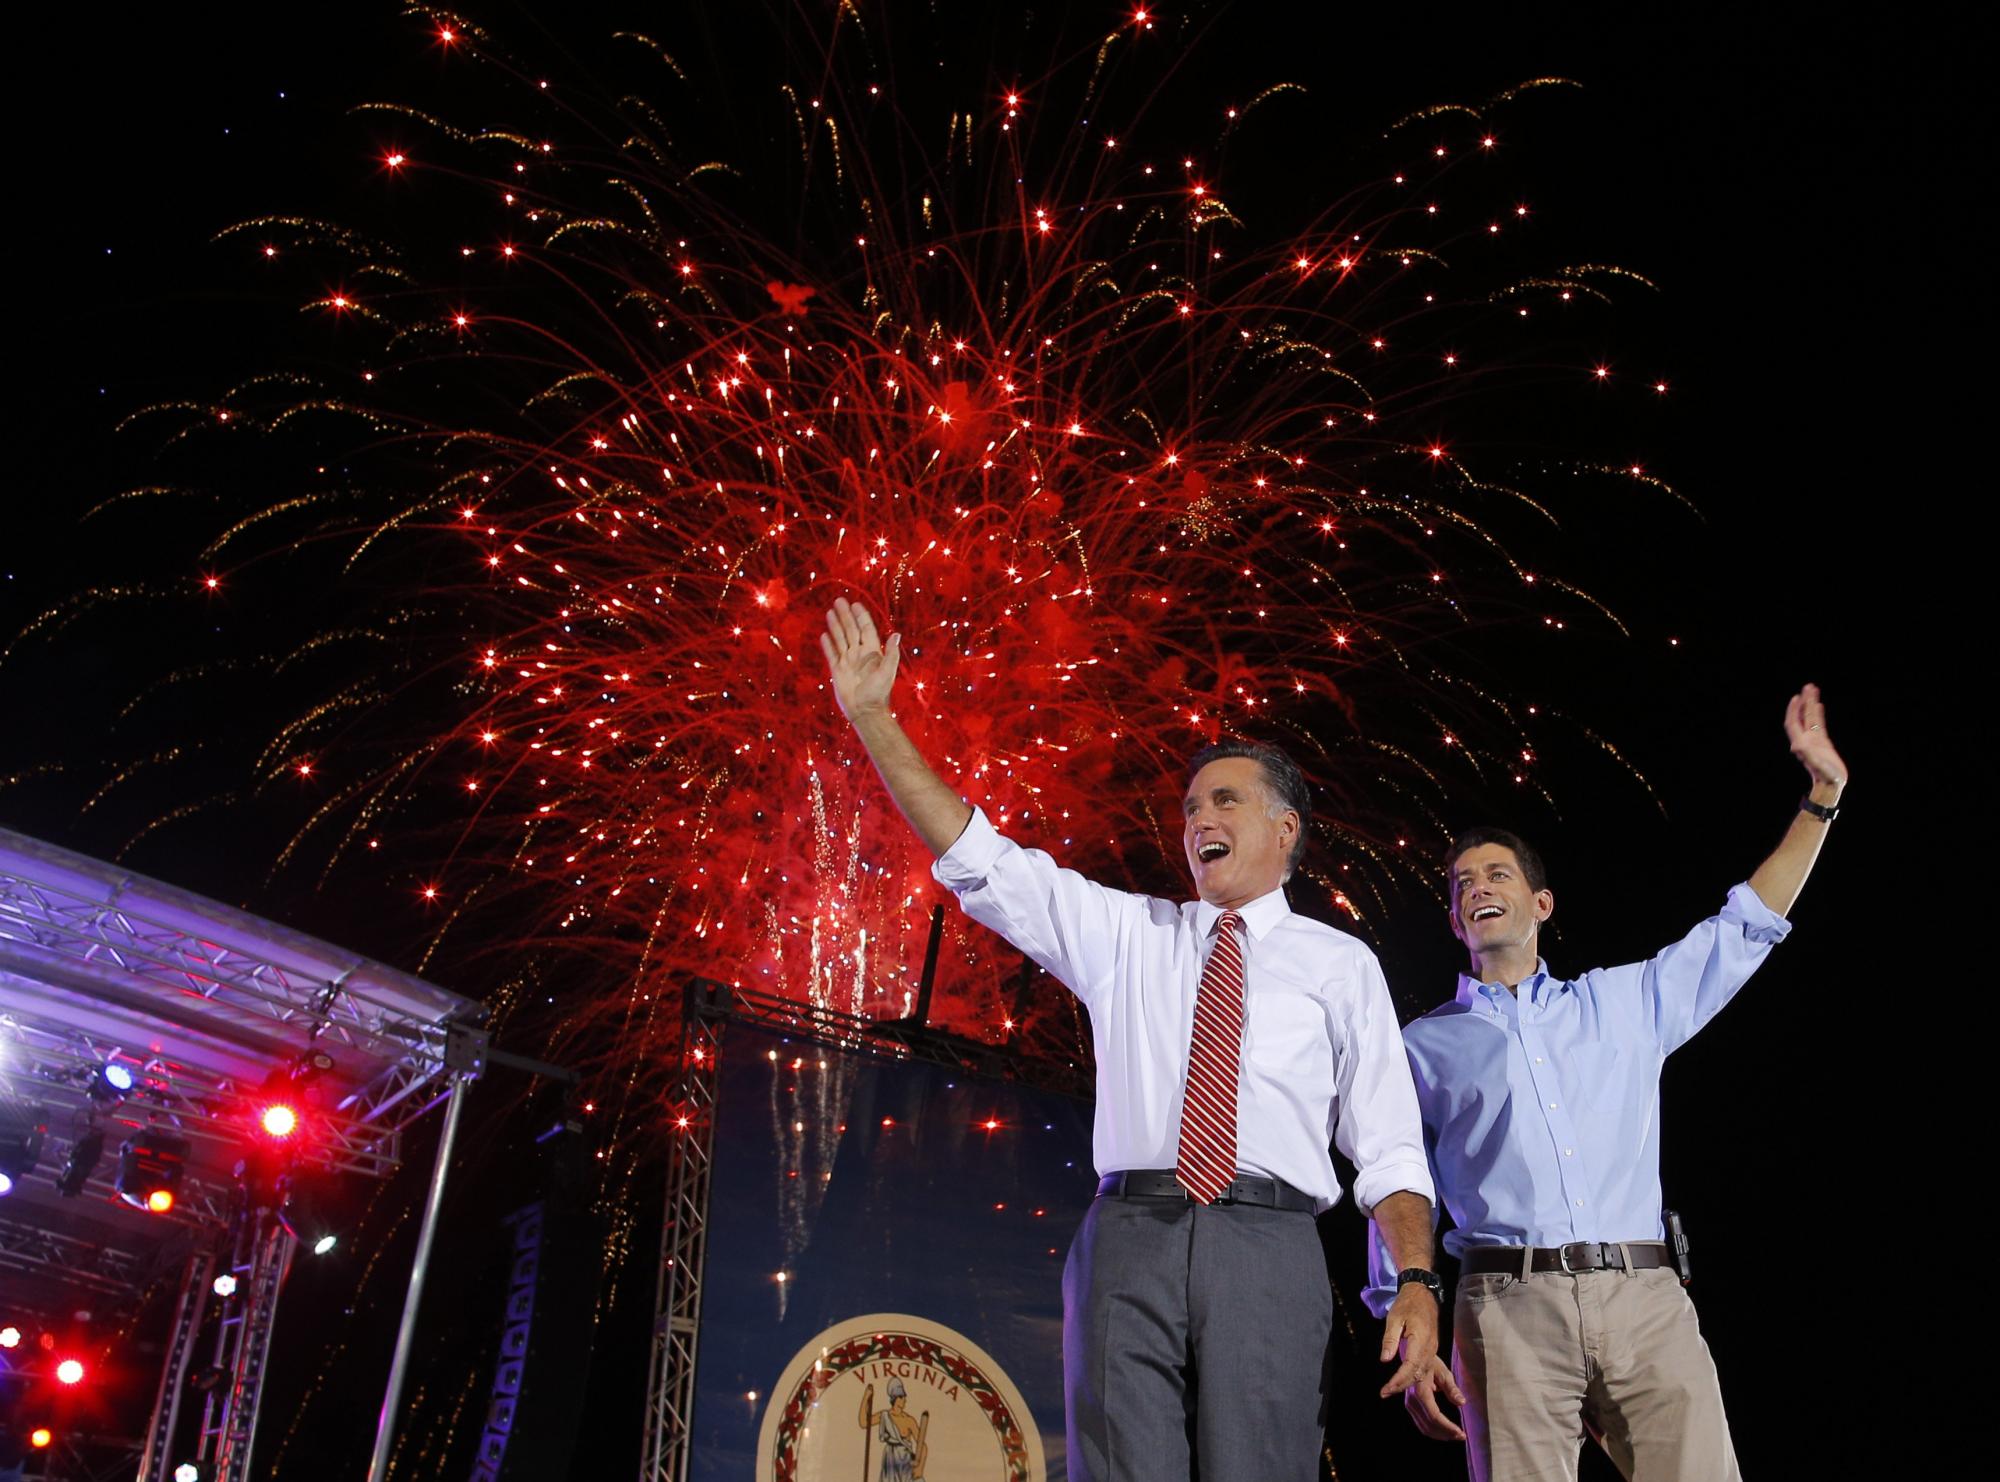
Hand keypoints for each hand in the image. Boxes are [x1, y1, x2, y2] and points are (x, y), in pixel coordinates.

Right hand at [819, 597, 900, 721]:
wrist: (865, 711)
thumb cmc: (878, 693)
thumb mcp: (887, 672)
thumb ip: (891, 654)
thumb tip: (896, 634)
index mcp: (872, 652)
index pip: (865, 629)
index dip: (861, 616)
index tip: (855, 604)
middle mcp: (859, 654)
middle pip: (851, 630)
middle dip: (845, 616)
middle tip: (839, 601)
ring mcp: (848, 662)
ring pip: (840, 639)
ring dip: (835, 626)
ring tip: (830, 612)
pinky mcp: (837, 671)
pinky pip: (831, 654)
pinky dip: (828, 645)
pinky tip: (824, 635)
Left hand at [1377, 1282, 1439, 1396]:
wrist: (1423, 1294)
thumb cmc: (1407, 1304)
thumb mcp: (1394, 1317)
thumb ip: (1390, 1339)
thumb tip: (1384, 1360)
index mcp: (1421, 1341)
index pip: (1410, 1367)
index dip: (1398, 1381)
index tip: (1386, 1390)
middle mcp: (1430, 1350)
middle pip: (1420, 1376)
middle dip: (1404, 1388)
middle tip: (1386, 1395)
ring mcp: (1433, 1352)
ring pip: (1426, 1376)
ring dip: (1417, 1390)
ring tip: (1402, 1396)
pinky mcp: (1431, 1352)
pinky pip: (1431, 1371)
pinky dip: (1426, 1383)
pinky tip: (1425, 1391)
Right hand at [1401, 1355, 1467, 1441]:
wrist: (1415, 1358)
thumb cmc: (1431, 1364)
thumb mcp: (1444, 1373)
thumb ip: (1452, 1389)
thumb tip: (1462, 1402)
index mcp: (1420, 1390)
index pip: (1434, 1415)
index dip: (1447, 1426)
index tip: (1461, 1433)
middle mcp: (1412, 1400)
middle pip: (1429, 1425)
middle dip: (1446, 1433)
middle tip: (1462, 1436)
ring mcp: (1409, 1404)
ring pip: (1424, 1428)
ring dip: (1441, 1435)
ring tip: (1456, 1435)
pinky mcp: (1410, 1407)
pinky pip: (1421, 1424)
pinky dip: (1434, 1431)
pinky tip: (1445, 1431)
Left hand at [1783, 683, 1846, 792]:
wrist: (1831, 785)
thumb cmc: (1826, 776)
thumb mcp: (1817, 765)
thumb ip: (1808, 755)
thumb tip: (1797, 746)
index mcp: (1801, 742)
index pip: (1793, 722)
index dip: (1794, 710)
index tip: (1797, 696)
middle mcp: (1805, 740)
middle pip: (1802, 717)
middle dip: (1804, 702)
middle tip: (1808, 686)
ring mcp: (1814, 741)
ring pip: (1811, 718)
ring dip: (1811, 705)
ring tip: (1813, 690)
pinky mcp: (1823, 743)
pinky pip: (1819, 725)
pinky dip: (1818, 714)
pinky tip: (1819, 706)